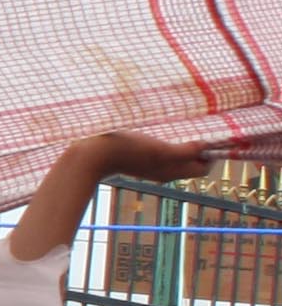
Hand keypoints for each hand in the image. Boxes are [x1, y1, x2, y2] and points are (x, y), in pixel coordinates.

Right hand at [96, 130, 215, 183]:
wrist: (93, 155)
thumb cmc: (128, 150)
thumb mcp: (159, 149)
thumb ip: (184, 151)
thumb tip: (205, 147)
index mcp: (172, 172)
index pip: (203, 168)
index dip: (211, 155)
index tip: (211, 138)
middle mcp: (165, 173)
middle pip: (191, 165)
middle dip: (199, 151)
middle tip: (198, 133)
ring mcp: (151, 168)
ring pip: (177, 160)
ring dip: (184, 148)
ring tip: (181, 132)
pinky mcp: (140, 162)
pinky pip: (163, 157)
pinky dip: (168, 148)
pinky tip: (159, 136)